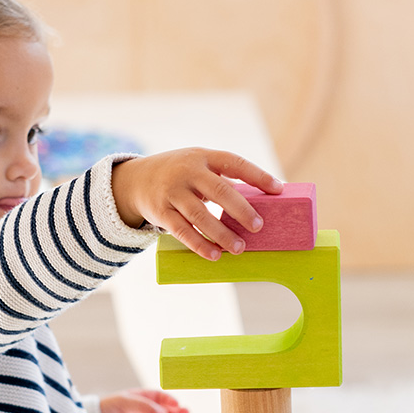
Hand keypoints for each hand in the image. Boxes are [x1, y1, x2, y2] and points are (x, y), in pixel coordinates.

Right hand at [111, 148, 282, 260]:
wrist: (136, 180)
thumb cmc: (179, 175)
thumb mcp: (198, 166)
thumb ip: (222, 179)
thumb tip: (261, 201)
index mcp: (203, 157)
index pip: (234, 162)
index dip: (257, 175)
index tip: (278, 189)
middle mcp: (187, 172)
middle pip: (219, 191)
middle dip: (241, 209)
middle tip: (258, 226)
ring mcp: (172, 192)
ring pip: (200, 215)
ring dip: (221, 234)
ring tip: (239, 248)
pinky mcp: (160, 212)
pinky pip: (182, 231)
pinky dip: (199, 244)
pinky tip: (214, 255)